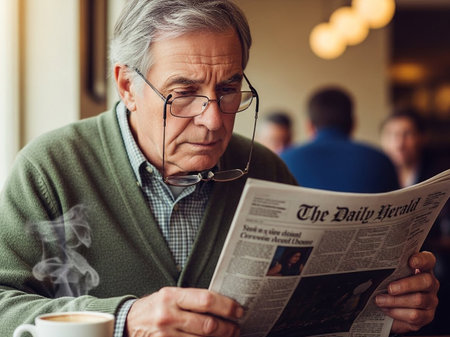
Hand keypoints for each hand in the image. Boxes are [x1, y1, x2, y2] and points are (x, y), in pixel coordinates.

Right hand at [126, 287, 242, 336]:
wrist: (127, 323)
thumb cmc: (153, 308)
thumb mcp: (169, 295)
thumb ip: (191, 299)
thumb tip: (220, 304)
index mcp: (171, 296)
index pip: (206, 300)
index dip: (226, 306)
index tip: (238, 310)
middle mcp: (168, 315)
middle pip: (207, 324)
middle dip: (227, 327)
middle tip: (236, 327)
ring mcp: (165, 335)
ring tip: (227, 335)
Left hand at [375, 251, 438, 333]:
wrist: (387, 308)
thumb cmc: (387, 284)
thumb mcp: (388, 274)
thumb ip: (388, 268)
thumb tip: (372, 264)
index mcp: (422, 268)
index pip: (428, 260)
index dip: (421, 260)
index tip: (411, 262)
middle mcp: (430, 283)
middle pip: (426, 281)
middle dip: (406, 285)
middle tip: (390, 288)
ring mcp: (430, 300)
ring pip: (418, 300)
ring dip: (395, 301)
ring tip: (379, 300)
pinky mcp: (426, 316)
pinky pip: (415, 315)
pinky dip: (397, 312)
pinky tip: (386, 309)